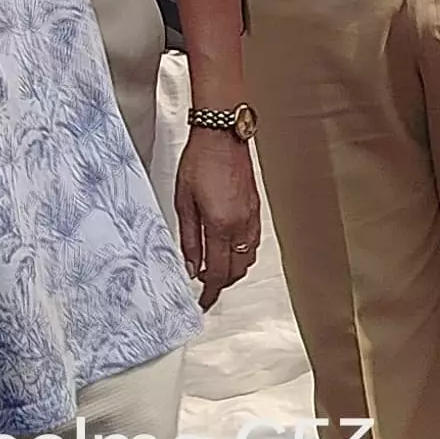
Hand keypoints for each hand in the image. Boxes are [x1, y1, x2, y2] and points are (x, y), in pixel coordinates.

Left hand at [177, 129, 263, 307]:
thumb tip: (191, 265)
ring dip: (232, 269)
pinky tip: (228, 247)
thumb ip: (188, 238)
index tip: (202, 303)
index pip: (217, 273)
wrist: (222, 135)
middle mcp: (241, 226)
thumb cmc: (200, 161)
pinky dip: (242, 253)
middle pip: (235, 271)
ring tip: (214, 267)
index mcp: (220, 226)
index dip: (209, 293)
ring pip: (248, 258)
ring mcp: (252, 218)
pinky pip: (253, 242)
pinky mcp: (256, 209)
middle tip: (204, 286)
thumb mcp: (183, 201)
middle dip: (220, 283)